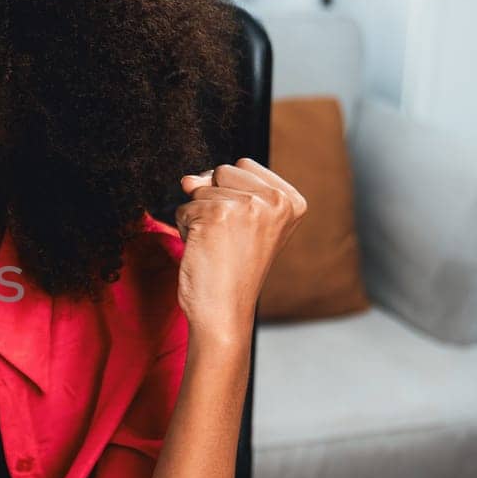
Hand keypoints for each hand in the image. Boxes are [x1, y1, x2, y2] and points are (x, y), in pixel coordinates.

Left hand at [173, 159, 306, 341]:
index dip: (230, 192)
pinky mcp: (217, 214)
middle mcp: (275, 200)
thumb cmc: (233, 272)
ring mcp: (248, 205)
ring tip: (216, 246)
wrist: (224, 311)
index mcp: (292, 201)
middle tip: (227, 238)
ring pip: (200, 188)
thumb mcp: (240, 222)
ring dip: (197, 216)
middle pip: (222, 170)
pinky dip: (185, 229)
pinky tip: (204, 251)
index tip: (242, 228)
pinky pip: (184, 207)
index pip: (244, 166)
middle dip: (212, 200)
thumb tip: (189, 179)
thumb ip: (221, 190)